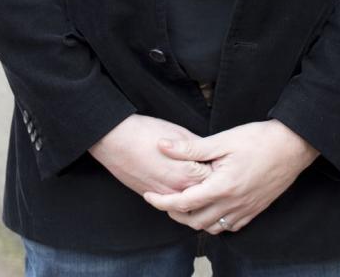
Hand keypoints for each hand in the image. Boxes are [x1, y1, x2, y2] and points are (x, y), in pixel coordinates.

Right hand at [89, 115, 212, 197]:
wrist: (115, 140)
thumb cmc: (146, 132)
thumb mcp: (180, 134)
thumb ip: (198, 148)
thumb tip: (211, 153)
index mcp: (190, 173)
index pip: (217, 178)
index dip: (222, 169)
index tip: (224, 161)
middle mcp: (180, 190)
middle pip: (206, 195)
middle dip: (212, 184)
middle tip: (215, 170)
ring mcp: (165, 196)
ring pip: (191, 205)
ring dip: (198, 195)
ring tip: (200, 179)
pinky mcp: (153, 197)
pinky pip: (174, 206)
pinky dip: (182, 199)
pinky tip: (184, 185)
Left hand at [140, 120, 318, 233]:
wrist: (293, 146)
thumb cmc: (259, 139)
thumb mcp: (223, 140)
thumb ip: (191, 148)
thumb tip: (163, 146)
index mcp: (222, 186)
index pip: (183, 203)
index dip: (161, 202)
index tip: (148, 196)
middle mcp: (233, 204)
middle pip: (194, 221)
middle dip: (174, 214)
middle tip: (164, 200)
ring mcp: (245, 210)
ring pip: (212, 228)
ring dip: (194, 220)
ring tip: (184, 205)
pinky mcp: (255, 211)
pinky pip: (229, 226)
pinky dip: (214, 222)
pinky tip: (210, 208)